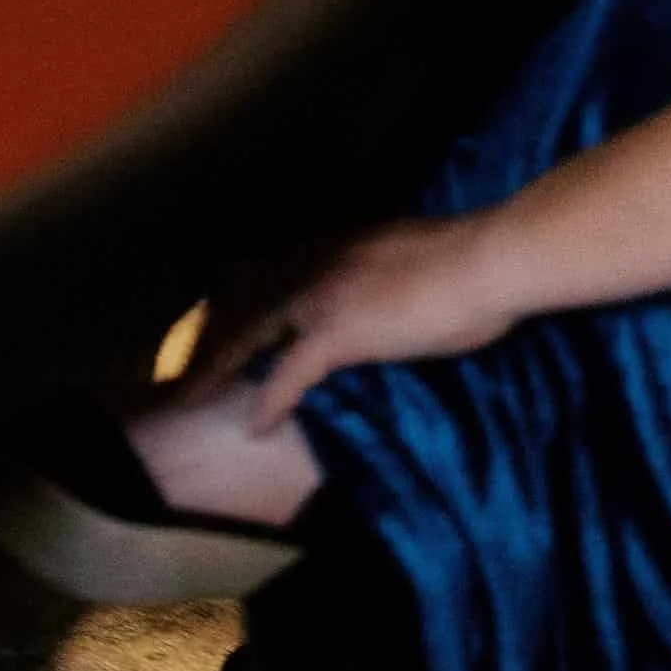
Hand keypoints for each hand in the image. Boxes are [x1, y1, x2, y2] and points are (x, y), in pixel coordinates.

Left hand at [221, 216, 529, 430]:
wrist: (485, 262)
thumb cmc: (462, 262)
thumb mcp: (402, 257)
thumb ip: (374, 270)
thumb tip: (373, 289)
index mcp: (328, 244)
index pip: (262, 269)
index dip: (234, 297)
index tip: (213, 319)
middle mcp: (312, 263)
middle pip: (239, 298)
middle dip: (208, 332)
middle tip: (185, 364)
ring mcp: (320, 296)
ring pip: (248, 333)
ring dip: (216, 366)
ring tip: (191, 395)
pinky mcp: (337, 333)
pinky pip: (288, 374)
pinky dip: (269, 401)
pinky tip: (254, 426)